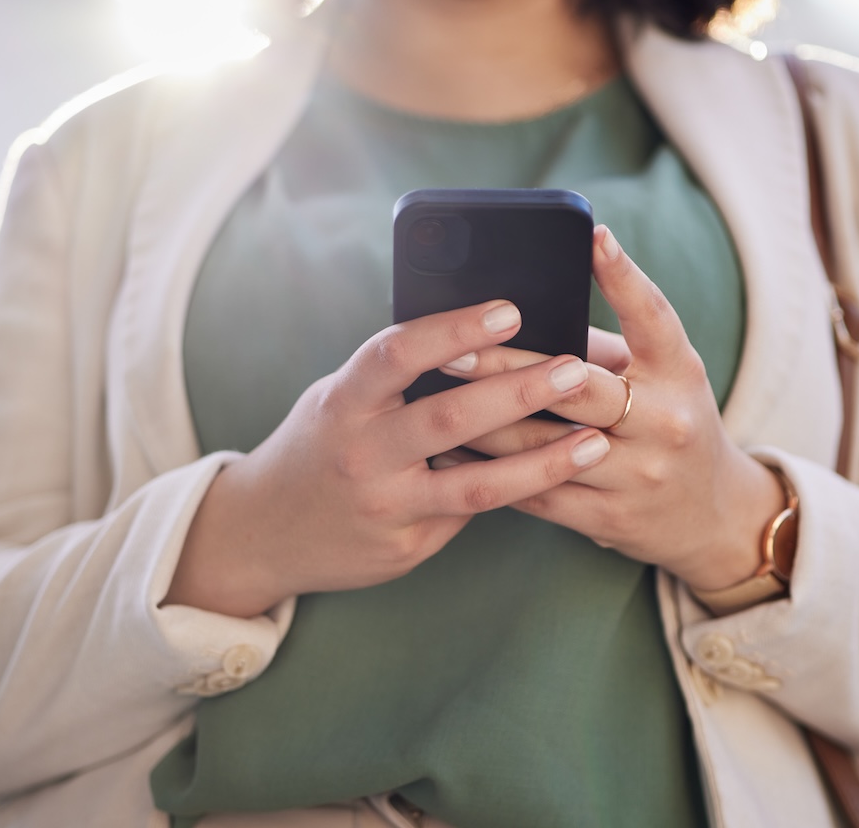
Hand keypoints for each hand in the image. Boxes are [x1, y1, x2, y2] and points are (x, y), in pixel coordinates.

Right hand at [164, 300, 611, 616]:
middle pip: (448, 418)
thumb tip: (476, 341)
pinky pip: (468, 516)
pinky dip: (516, 492)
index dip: (453, 329)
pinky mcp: (404, 547)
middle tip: (574, 368)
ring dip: (541, 460)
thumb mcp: (338, 398)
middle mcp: (360, 454)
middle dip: (517, 391)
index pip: (397, 353)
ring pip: (475, 486)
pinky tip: (560, 476)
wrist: (263, 531)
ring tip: (595, 440)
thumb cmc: (318, 444)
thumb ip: (393, 377)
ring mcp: (384, 507)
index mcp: (343, 402)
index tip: (508, 310)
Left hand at [438, 225, 783, 589]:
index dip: (625, 276)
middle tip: (450, 347)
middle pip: (575, 385)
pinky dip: (487, 471)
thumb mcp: (663, 378)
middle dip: (504, 365)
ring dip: (480, 419)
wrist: (710, 517)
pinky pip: (535, 492)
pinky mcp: (609, 517)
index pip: (655, 318)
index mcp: (679, 373)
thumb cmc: (669, 425)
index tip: (593, 236)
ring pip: (542, 444)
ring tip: (432, 395)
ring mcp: (638, 474)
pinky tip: (448, 453)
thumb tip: (523, 315)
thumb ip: (605, 349)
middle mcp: (664, 422)